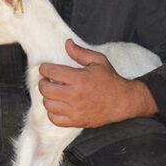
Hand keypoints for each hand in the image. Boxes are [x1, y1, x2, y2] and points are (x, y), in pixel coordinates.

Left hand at [37, 39, 155, 127]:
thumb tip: (67, 43)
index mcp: (80, 78)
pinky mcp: (76, 121)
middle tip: (47, 80)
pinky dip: (52, 112)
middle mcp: (75, 95)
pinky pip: (55, 119)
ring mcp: (75, 110)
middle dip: (43, 82)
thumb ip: (81, 52)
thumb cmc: (110, 80)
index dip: (44, 68)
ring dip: (47, 97)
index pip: (51, 72)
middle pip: (45, 89)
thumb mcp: (99, 61)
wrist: (122, 101)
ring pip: (48, 104)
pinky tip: (57, 105)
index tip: (45, 68)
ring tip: (53, 92)